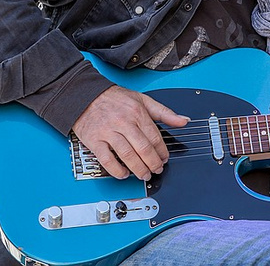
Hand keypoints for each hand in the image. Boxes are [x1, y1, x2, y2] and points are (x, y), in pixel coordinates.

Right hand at [72, 86, 189, 180]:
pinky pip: (107, 160)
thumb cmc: (114, 98)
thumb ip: (164, 112)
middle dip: (153, 163)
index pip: (155, 137)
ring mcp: (108, 132)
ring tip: (144, 175)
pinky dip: (117, 170)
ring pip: (128, 156)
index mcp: (137, 112)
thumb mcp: (142, 100)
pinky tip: (124, 174)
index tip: (165, 159)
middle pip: (144, 148)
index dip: (162, 152)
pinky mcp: (95, 141)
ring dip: (139, 169)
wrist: (85, 95)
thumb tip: (183, 120)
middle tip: (157, 170)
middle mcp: (124, 122)